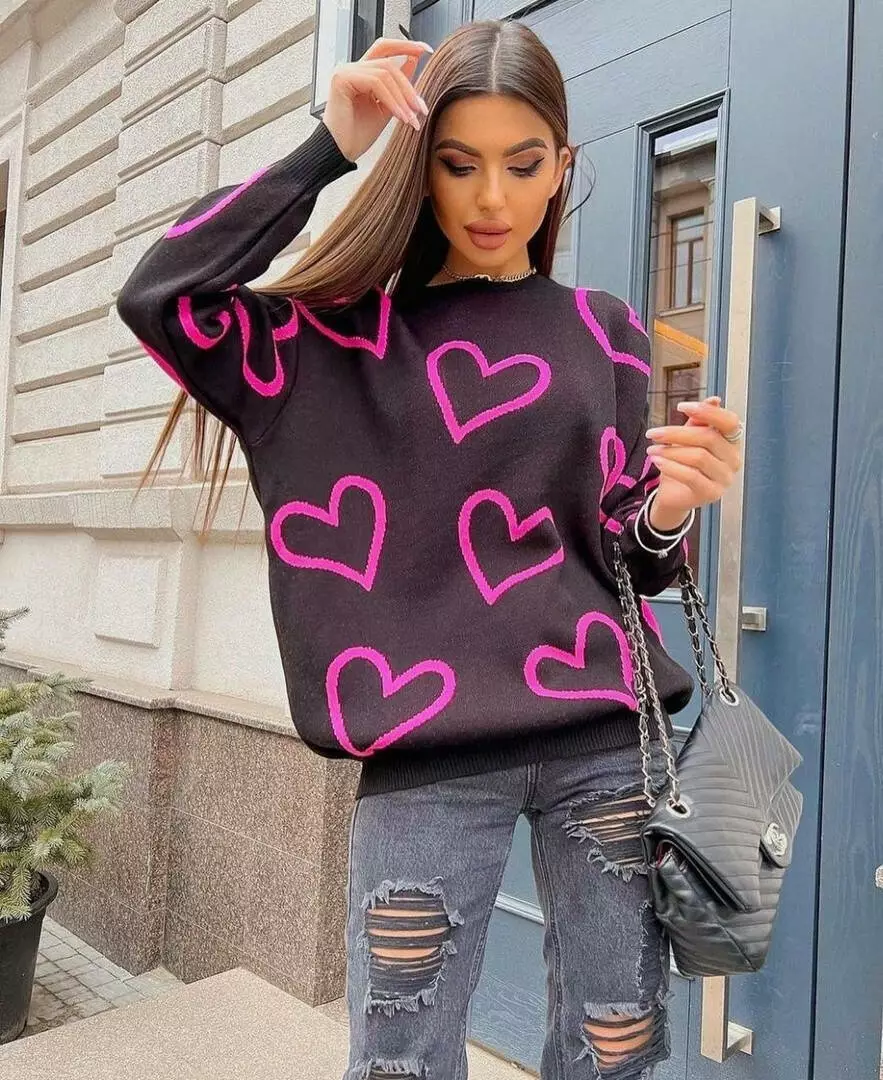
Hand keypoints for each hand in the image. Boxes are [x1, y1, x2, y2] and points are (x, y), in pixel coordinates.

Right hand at [322, 37, 432, 162]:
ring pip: (385, 73)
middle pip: (388, 63)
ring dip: (402, 97)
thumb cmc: (359, 134)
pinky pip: (375, 82)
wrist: (341, 152)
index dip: (405, 45)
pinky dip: (392, 100)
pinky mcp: (342, 79)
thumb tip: (413, 61)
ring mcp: (346, 71)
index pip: (385, 49)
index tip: (426, 50)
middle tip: (421, 109)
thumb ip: (398, 86)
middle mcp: (352, 68)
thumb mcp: (387, 107)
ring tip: (411, 118)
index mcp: (361, 72)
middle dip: (408, 86)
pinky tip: (399, 116)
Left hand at [643, 395, 743, 523]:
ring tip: (652, 450)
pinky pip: (691, 476)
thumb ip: (700, 420)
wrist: (676, 494)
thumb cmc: (684, 462)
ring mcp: (725, 478)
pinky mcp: (712, 493)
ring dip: (670, 451)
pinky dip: (671, 466)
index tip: (680, 406)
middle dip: (676, 433)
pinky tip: (657, 461)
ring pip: (699, 457)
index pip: (730, 421)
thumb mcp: (689, 437)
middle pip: (709, 438)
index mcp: (733, 441)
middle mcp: (734, 459)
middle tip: (652, 433)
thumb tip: (714, 399)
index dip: (707, 412)